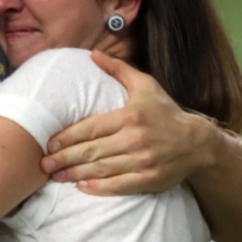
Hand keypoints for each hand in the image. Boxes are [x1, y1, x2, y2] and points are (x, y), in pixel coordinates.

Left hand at [41, 50, 214, 195]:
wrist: (198, 143)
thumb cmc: (166, 112)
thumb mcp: (146, 86)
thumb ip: (118, 70)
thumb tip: (93, 54)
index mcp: (130, 115)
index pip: (91, 128)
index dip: (67, 137)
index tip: (49, 143)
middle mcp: (135, 139)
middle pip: (92, 150)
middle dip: (64, 158)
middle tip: (43, 164)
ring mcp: (143, 161)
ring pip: (102, 169)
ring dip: (75, 174)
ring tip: (56, 176)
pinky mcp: (149, 179)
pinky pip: (119, 185)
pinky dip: (99, 187)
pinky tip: (81, 187)